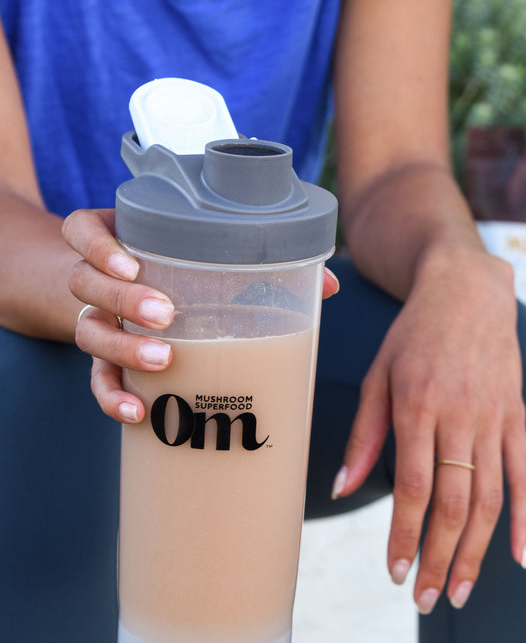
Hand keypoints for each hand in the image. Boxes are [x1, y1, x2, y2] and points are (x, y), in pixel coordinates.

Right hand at [62, 208, 339, 422]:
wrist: (140, 292)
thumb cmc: (187, 267)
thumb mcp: (216, 254)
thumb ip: (267, 261)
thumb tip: (327, 286)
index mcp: (119, 238)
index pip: (82, 230)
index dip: (97, 246)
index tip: (131, 262)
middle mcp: (99, 278)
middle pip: (85, 284)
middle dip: (123, 300)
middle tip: (165, 313)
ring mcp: (98, 319)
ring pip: (88, 332)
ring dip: (123, 349)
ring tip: (164, 360)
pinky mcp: (104, 359)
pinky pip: (97, 380)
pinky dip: (113, 398)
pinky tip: (138, 412)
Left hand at [331, 244, 525, 612]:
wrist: (469, 290)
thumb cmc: (414, 332)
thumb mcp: (378, 373)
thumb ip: (365, 433)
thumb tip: (343, 487)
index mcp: (419, 406)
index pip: (414, 488)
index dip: (405, 536)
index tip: (393, 572)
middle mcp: (460, 416)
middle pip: (455, 503)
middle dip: (440, 559)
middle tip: (425, 600)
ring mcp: (495, 419)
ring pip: (492, 498)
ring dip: (478, 552)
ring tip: (462, 593)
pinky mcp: (518, 417)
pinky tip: (520, 556)